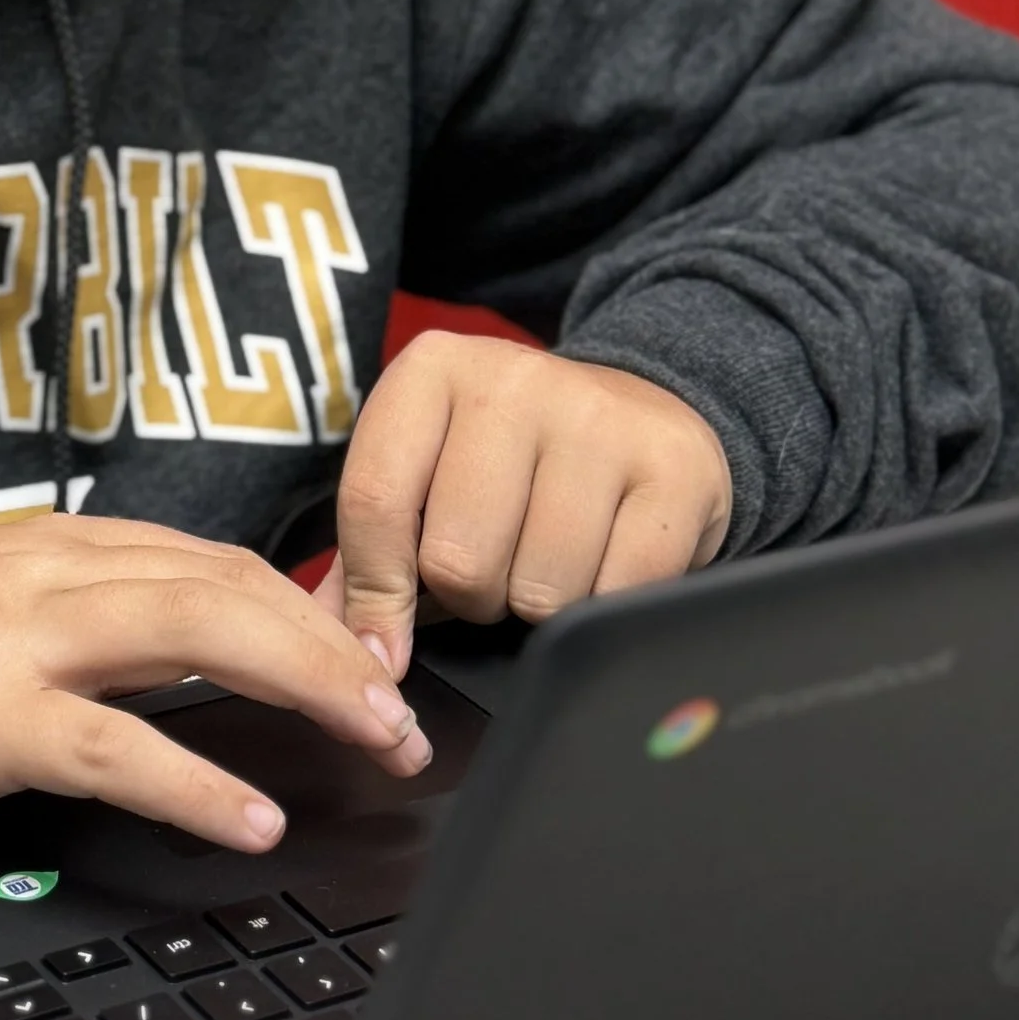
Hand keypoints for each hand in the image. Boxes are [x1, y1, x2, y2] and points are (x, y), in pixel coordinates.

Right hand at [0, 515, 430, 853]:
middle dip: (335, 646)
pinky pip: (115, 746)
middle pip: (227, 585)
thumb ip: (34, 631)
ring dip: (308, 686)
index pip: (202, 560)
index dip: (301, 605)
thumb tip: (121, 682)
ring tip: (378, 743)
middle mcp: (37, 574)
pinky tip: (254, 819)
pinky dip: (200, 782)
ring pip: (198, 632)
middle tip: (403, 714)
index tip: (362, 654)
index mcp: (33, 552)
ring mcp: (8, 637)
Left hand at [322, 333, 731, 678]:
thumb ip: (368, 558)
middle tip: (498, 568)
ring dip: (539, 606)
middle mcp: (512, 379)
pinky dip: (605, 604)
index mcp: (431, 369)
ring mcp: (598, 417)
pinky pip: (616, 595)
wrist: (643, 413)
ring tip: (551, 559)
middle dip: (474, 597)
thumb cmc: (513, 462)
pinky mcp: (672, 467)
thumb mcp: (430, 476)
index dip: (376, 593)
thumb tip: (345, 650)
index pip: (375, 501)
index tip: (384, 648)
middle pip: (458, 561)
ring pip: (539, 590)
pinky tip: (608, 563)